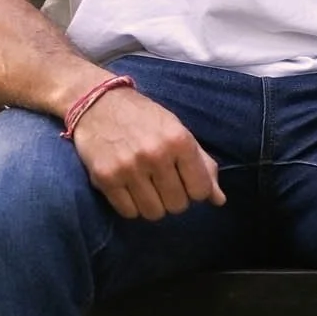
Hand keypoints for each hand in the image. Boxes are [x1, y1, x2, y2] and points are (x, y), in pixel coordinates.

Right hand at [70, 84, 225, 217]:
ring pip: (153, 213)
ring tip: (146, 186)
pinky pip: (129, 212)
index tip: (184, 180)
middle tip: (162, 181)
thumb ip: (202, 164)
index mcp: (179, 140)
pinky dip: (131, 206)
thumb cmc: (144, 118)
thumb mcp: (178, 131)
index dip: (195, 190)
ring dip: (152, 204)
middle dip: (173, 198)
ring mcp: (129, 168)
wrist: (97, 102)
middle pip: (178, 205)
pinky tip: (129, 188)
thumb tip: (219, 200)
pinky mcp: (105, 178)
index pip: (200, 190)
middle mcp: (155, 154)